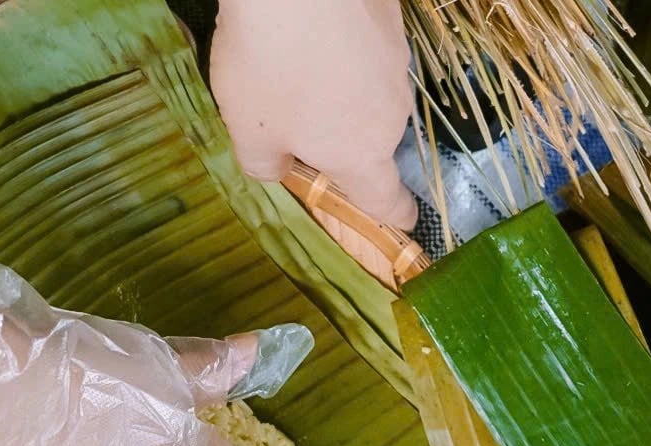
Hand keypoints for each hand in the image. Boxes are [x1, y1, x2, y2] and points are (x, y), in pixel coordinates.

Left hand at [210, 0, 417, 229]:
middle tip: (293, 118)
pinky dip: (344, 50)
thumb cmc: (271, 66)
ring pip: (369, 92)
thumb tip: (279, 170)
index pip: (386, 198)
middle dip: (339, 138)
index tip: (403, 220)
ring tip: (295, 66)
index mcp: (360, 153)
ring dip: (340, 90)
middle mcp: (391, 112)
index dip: (393, 214)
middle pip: (370, 139)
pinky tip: (312, 31)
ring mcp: (397, 61)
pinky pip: (367, 49)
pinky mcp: (392, 20)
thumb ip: (265, 165)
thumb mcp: (248, 130)